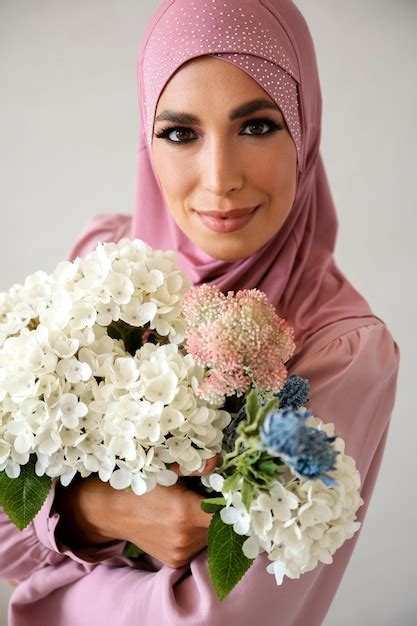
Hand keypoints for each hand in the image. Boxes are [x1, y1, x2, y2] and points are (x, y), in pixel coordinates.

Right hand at [54, 454, 220, 568]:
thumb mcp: (165, 469)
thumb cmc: (138, 485)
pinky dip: (197, 534)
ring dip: (208, 524)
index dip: (233, 502)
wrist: (111, 511)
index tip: (235, 493)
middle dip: (219, 511)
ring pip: (210, 537)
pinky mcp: (175, 561)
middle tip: (209, 494)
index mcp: (185, 512)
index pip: (226, 513)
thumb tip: (218, 459)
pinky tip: (182, 521)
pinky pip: (198, 547)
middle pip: (220, 525)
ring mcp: (179, 553)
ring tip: (191, 507)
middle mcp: (184, 538)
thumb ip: (194, 465)